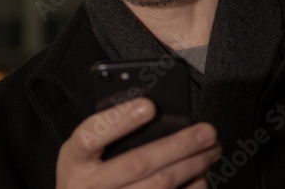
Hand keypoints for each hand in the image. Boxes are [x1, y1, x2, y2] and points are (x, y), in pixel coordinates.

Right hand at [57, 98, 220, 188]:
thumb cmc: (91, 173)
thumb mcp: (88, 152)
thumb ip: (111, 130)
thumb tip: (155, 109)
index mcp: (73, 160)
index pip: (90, 136)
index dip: (120, 120)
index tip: (150, 105)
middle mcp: (87, 186)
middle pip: (137, 163)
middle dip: (178, 144)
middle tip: (206, 131)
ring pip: (159, 185)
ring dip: (192, 166)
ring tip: (211, 150)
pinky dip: (191, 188)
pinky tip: (201, 176)